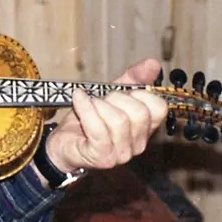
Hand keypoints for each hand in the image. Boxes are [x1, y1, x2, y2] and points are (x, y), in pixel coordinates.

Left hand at [44, 58, 168, 175]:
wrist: (62, 142)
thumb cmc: (87, 120)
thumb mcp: (111, 94)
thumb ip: (133, 80)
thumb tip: (153, 63)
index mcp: (145, 130)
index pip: (159, 108)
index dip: (141, 93)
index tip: (122, 92)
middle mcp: (138, 145)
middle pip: (139, 113)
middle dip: (116, 98)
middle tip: (101, 99)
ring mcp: (121, 154)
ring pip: (119, 120)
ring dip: (99, 105)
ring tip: (88, 104)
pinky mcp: (101, 157)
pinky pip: (98, 129)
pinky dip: (86, 108)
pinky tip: (78, 99)